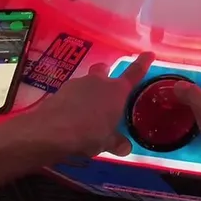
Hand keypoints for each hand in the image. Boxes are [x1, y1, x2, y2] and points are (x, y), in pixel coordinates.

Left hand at [17, 52, 154, 156]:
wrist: (51, 131)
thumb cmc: (88, 134)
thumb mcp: (107, 143)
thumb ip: (117, 142)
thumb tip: (125, 147)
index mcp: (116, 91)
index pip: (134, 73)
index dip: (142, 63)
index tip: (148, 53)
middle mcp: (98, 82)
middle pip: (105, 71)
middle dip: (106, 75)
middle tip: (107, 90)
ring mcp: (77, 84)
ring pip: (87, 83)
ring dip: (88, 93)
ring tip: (87, 113)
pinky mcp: (60, 91)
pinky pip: (72, 94)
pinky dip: (74, 102)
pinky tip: (71, 118)